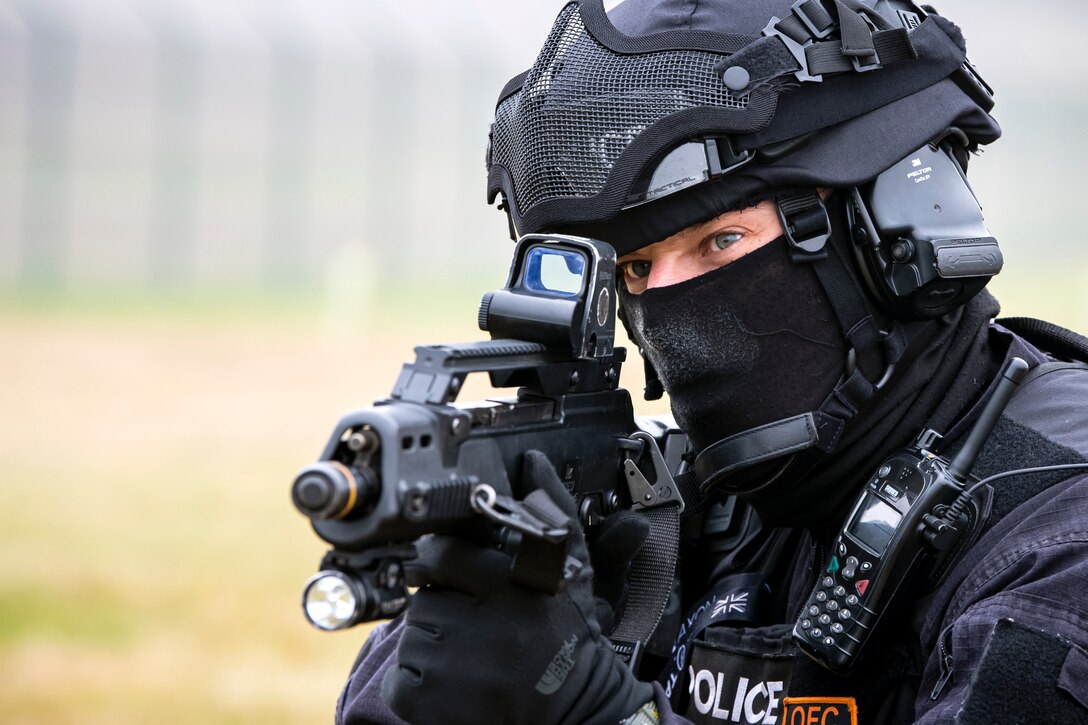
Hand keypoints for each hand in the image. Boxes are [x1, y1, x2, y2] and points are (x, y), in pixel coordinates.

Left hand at [381, 450, 652, 724]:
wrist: (575, 712)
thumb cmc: (568, 638)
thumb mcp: (569, 571)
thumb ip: (550, 511)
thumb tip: (533, 462)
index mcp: (515, 587)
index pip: (443, 554)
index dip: (445, 562)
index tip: (458, 575)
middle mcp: (487, 629)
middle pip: (424, 596)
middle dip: (443, 605)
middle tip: (473, 621)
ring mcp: (457, 671)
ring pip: (411, 636)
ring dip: (432, 643)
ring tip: (471, 654)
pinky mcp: (431, 704)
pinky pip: (399, 678)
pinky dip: (418, 682)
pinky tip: (456, 683)